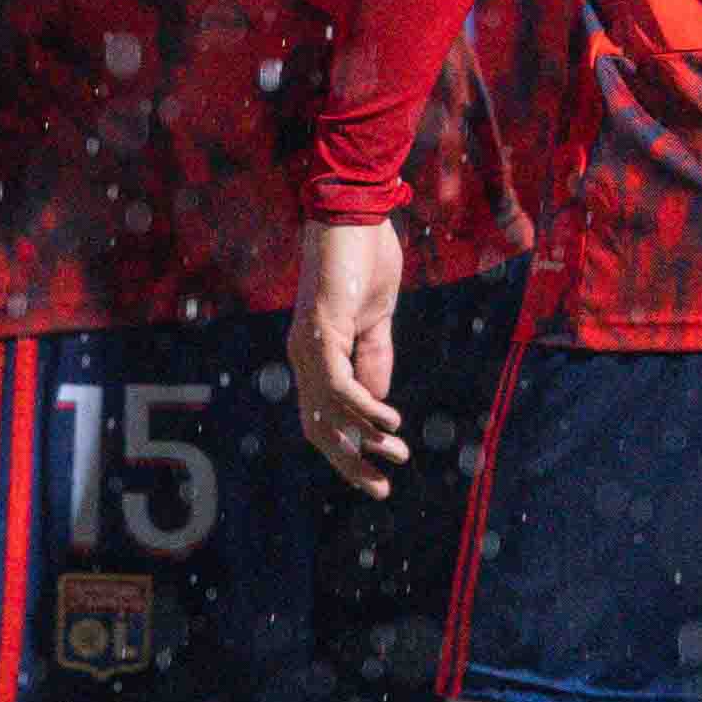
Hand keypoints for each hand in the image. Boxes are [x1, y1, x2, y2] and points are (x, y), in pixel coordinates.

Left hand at [289, 216, 413, 497]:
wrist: (355, 212)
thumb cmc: (364, 258)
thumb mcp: (376, 319)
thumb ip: (375, 358)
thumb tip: (378, 404)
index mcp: (316, 355)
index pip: (323, 418)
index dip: (347, 452)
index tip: (378, 476)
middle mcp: (305, 356)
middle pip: (319, 427)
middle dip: (350, 463)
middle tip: (381, 488)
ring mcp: (309, 344)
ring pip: (327, 411)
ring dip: (361, 440)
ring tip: (396, 453)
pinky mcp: (322, 329)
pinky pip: (339, 383)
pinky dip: (363, 407)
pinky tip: (389, 420)